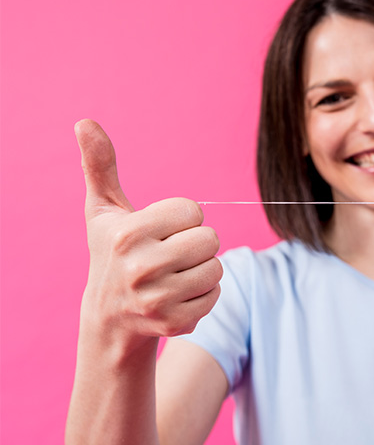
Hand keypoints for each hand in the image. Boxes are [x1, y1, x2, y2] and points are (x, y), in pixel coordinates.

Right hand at [75, 119, 221, 344]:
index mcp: (128, 234)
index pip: (193, 211)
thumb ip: (101, 165)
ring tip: (174, 274)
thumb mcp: (104, 210)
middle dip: (196, 242)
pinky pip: (216, 294)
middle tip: (170, 254)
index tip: (160, 231)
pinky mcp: (174, 322)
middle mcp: (141, 268)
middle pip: (210, 239)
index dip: (182, 218)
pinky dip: (204, 293)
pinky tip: (178, 294)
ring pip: (216, 267)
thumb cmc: (112, 252)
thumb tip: (85, 122)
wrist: (111, 316)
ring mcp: (158, 299)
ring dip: (202, 268)